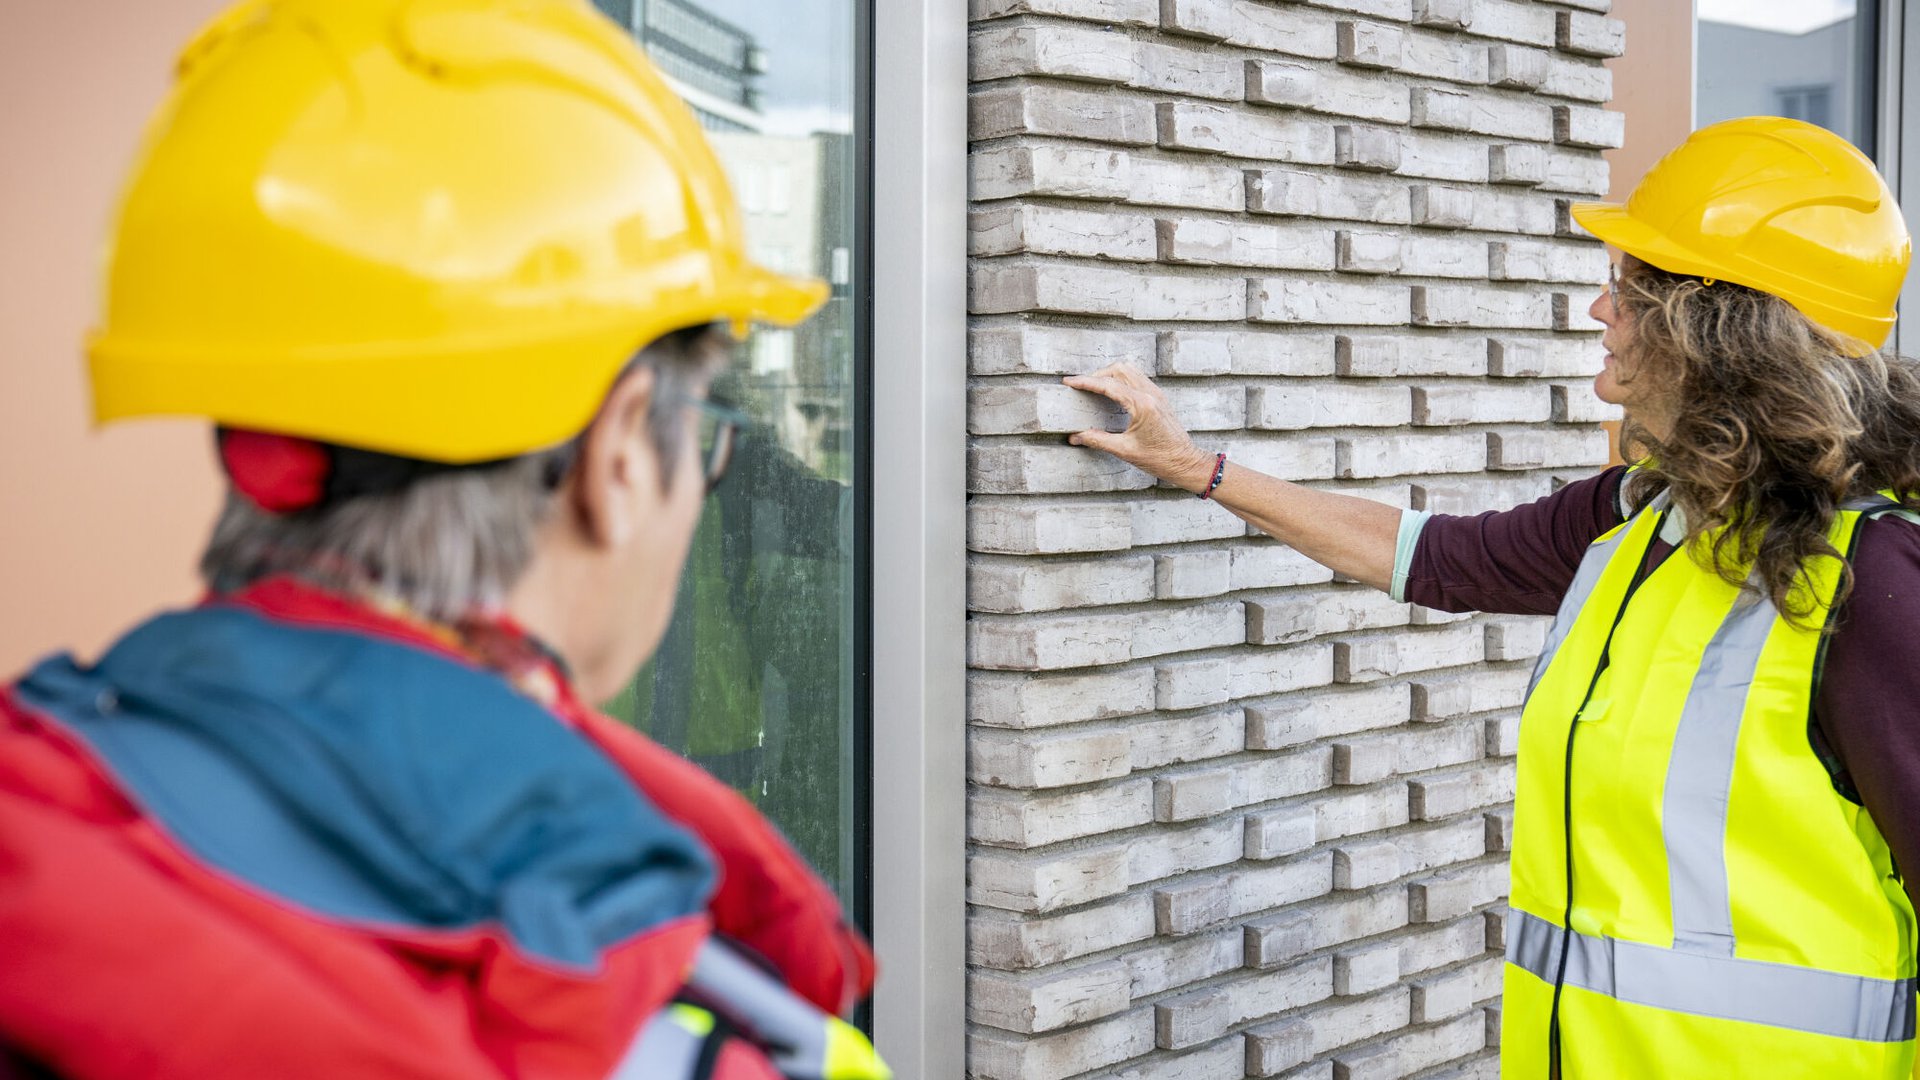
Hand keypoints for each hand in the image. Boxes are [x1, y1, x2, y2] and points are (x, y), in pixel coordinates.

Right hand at [1064, 364, 1217, 492]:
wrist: (1185, 462)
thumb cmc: (1160, 458)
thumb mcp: (1124, 451)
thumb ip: (1098, 440)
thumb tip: (1076, 437)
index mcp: (1141, 405)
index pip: (1108, 385)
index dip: (1086, 382)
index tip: (1070, 382)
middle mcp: (1150, 394)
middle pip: (1118, 370)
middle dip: (1097, 375)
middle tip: (1081, 386)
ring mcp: (1156, 394)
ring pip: (1129, 370)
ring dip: (1110, 374)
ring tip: (1095, 386)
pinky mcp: (1158, 398)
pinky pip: (1137, 378)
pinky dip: (1122, 379)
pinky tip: (1113, 392)